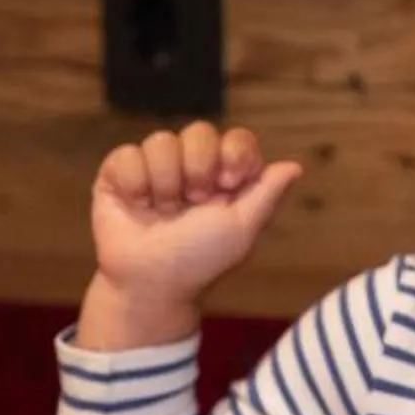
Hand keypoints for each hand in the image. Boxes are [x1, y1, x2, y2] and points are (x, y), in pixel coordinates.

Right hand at [76, 122, 303, 349]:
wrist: (150, 282)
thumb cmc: (199, 260)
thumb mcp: (241, 229)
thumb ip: (266, 194)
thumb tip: (294, 167)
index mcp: (224, 176)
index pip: (237, 139)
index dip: (234, 153)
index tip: (230, 182)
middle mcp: (190, 166)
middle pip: (200, 131)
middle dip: (198, 167)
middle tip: (194, 202)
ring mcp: (155, 167)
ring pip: (162, 141)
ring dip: (165, 182)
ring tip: (163, 211)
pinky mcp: (119, 173)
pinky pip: (127, 154)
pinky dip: (134, 184)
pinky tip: (138, 206)